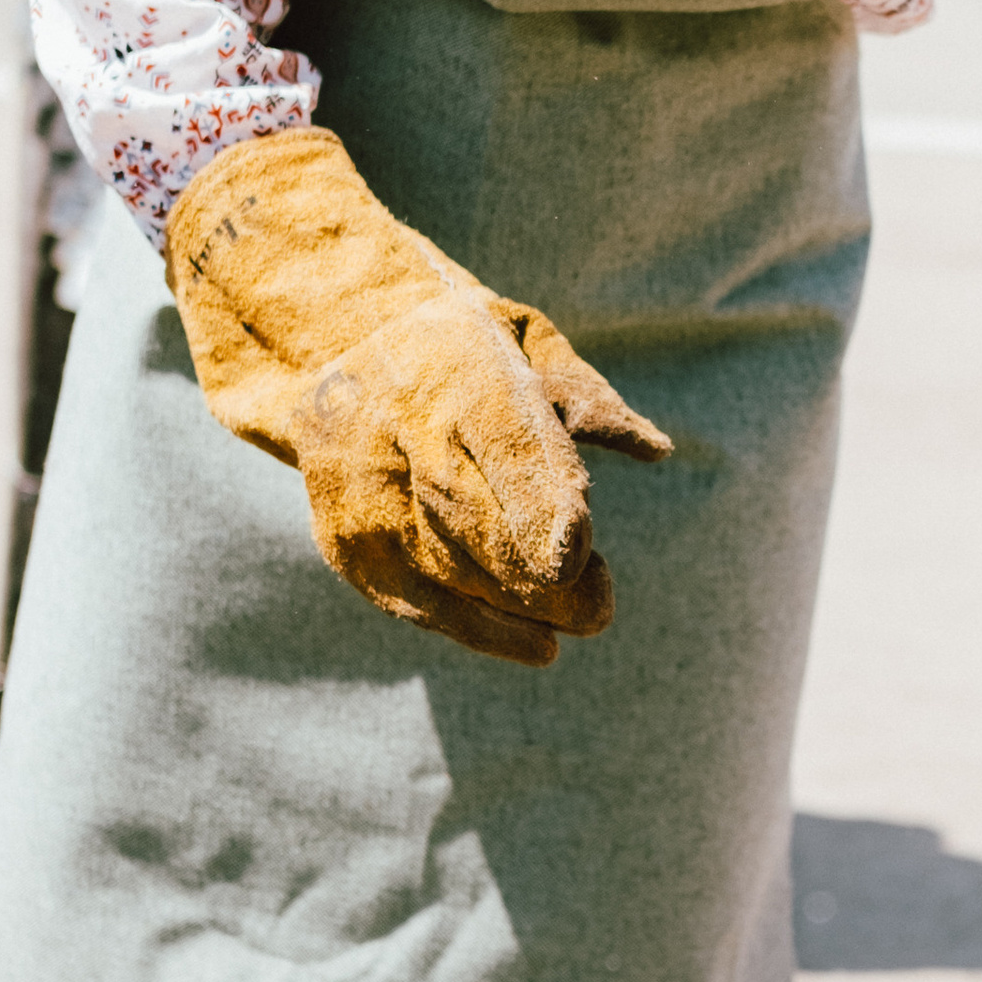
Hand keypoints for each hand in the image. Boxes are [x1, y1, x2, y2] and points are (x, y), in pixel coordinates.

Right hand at [166, 129, 669, 658]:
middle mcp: (392, 423)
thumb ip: (583, 395)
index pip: (496, 437)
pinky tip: (538, 644)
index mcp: (448, 360)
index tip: (579, 548)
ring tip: (582, 618)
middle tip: (600, 607)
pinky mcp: (342, 537)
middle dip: (535, 571)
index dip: (536, 497)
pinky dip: (478, 628)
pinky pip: (411, 600)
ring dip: (516, 606)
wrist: (329, 342)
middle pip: (467, 513)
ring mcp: (357, 486)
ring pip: (440, 567)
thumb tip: (652, 449)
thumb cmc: (459, 345)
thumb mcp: (523, 336)